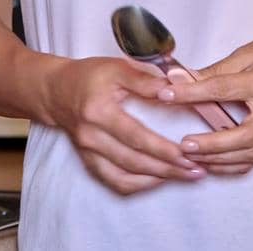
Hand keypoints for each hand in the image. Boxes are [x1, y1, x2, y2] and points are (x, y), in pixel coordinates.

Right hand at [39, 56, 208, 194]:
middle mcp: (91, 136)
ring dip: (157, 179)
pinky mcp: (88, 161)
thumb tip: (173, 89)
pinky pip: (113, 182)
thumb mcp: (115, 68)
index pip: (135, 136)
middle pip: (133, 161)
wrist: (57, 90)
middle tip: (196, 169)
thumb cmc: (88, 76)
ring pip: (125, 176)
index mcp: (99, 111)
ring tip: (184, 175)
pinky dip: (137, 184)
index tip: (188, 154)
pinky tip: (157, 179)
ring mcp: (88, 152)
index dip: (163, 149)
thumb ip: (144, 80)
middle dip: (168, 168)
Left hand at [138, 35, 252, 176]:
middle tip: (184, 144)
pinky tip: (210, 163)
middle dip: (211, 144)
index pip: (222, 89)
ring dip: (217, 158)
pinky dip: (230, 166)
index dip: (191, 93)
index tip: (166, 93)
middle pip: (242, 136)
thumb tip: (183, 78)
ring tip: (190, 155)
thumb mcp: (249, 52)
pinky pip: (252, 160)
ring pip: (247, 154)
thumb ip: (216, 69)